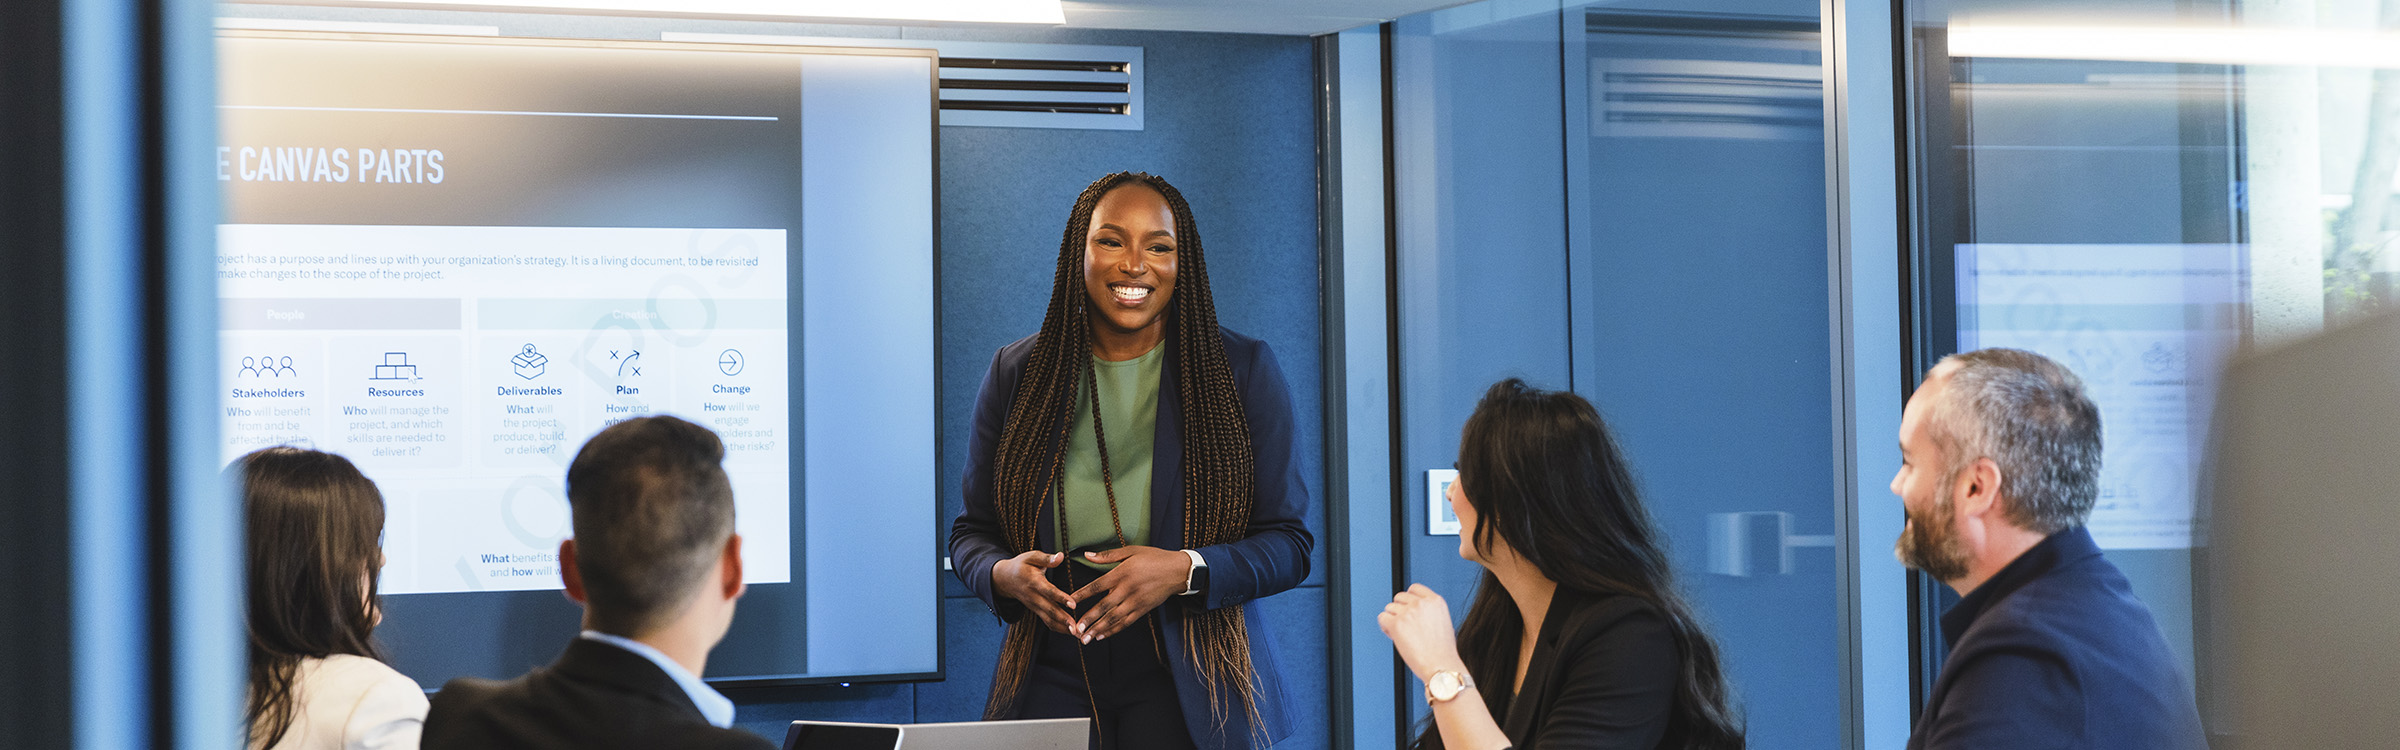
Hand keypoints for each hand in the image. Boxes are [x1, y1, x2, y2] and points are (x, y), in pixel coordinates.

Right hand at [993, 550, 1076, 633]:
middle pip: (1049, 610)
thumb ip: (1046, 558)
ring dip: (1063, 628)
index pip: (1049, 591)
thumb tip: (1061, 556)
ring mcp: (1034, 606)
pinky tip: (1072, 633)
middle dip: (1063, 620)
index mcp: (1034, 582)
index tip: (1073, 604)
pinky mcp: (1036, 611)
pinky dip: (1059, 629)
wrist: (1005, 579)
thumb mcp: (1031, 557)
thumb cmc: (1021, 566)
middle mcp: (1034, 597)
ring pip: (1049, 620)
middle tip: (1076, 628)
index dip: (1061, 598)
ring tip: (1078, 634)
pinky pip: (1048, 622)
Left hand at [1067, 546, 1191, 642]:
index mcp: (1122, 573)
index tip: (1070, 602)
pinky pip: (1126, 622)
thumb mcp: (1131, 551)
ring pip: (1114, 618)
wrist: (1178, 571)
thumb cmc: (1154, 558)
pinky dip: (1113, 630)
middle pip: (1104, 606)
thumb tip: (1086, 555)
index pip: (1097, 585)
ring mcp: (1136, 601)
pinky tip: (1102, 636)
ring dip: (1099, 629)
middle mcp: (1128, 589)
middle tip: (1076, 629)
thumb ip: (1108, 555)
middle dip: (1089, 619)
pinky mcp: (1143, 609)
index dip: (1083, 594)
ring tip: (1086, 639)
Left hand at [1378, 584, 1465, 680]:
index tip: (1408, 609)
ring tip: (1402, 634)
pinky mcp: (1396, 624)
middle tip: (1405, 626)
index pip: (1414, 588)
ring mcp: (1408, 612)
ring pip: (1389, 608)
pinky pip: (1382, 618)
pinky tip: (1393, 636)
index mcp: (1436, 601)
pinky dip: (1385, 627)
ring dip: (1392, 620)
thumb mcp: (1443, 622)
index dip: (1408, 600)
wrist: (1441, 667)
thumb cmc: (1443, 652)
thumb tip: (1411, 610)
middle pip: (1399, 597)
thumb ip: (1428, 612)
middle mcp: (1421, 603)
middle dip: (1400, 610)